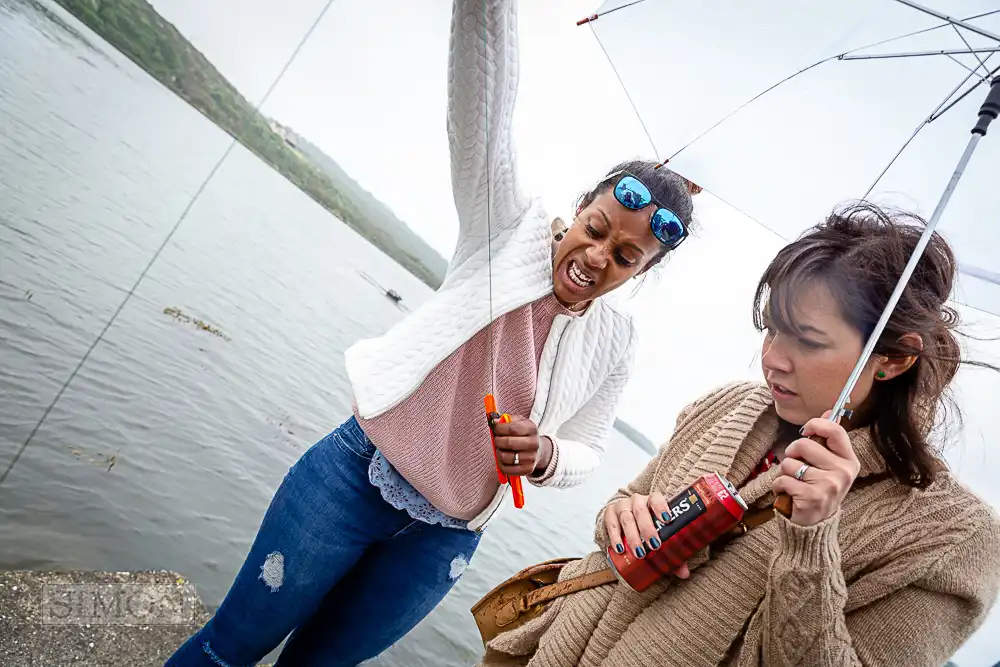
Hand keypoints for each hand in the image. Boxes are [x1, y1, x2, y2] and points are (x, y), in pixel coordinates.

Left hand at [493, 415, 550, 475]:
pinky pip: (506, 469)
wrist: (539, 450)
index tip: (496, 428)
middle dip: (497, 440)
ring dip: (498, 452)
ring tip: (501, 449)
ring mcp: (531, 458)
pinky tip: (503, 458)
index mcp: (532, 429)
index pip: (512, 429)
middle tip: (497, 439)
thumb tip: (494, 421)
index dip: (499, 428)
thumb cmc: (525, 434)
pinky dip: (500, 463)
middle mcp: (534, 443)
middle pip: (508, 443)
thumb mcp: (520, 422)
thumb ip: (507, 419)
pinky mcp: (527, 469)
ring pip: (505, 456)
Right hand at [603, 492, 690, 578]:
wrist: (623, 518)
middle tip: (654, 545)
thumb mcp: (659, 533)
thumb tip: (684, 573)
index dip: (661, 507)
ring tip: (639, 553)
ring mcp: (622, 506)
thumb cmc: (647, 525)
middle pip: (641, 511)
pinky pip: (612, 525)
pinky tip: (620, 549)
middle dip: (648, 529)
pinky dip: (616, 538)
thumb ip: (672, 550)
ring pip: (627, 519)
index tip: (667, 520)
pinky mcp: (609, 514)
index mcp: (652, 501)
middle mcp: (636, 500)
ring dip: (633, 537)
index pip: (656, 498)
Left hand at [772, 411, 860, 525]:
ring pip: (790, 463)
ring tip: (795, 483)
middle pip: (804, 445)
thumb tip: (831, 410)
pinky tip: (788, 494)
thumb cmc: (819, 488)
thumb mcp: (830, 464)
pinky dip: (778, 486)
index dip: (816, 424)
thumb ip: (828, 439)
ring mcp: (828, 486)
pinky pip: (782, 479)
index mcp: (849, 461)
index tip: (805, 430)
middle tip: (797, 466)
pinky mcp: (811, 497)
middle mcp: (842, 473)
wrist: (815, 525)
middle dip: (792, 453)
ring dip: (785, 472)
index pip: (835, 431)